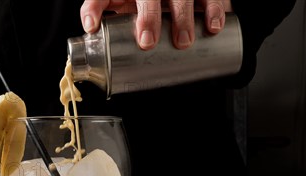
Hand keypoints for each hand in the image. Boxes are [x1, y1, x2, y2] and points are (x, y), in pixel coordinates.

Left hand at [80, 0, 232, 49]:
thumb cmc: (139, 1)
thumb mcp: (119, 4)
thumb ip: (102, 14)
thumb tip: (90, 32)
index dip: (95, 7)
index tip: (92, 26)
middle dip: (148, 16)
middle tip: (147, 41)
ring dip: (184, 17)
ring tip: (184, 41)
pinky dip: (215, 10)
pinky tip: (215, 26)